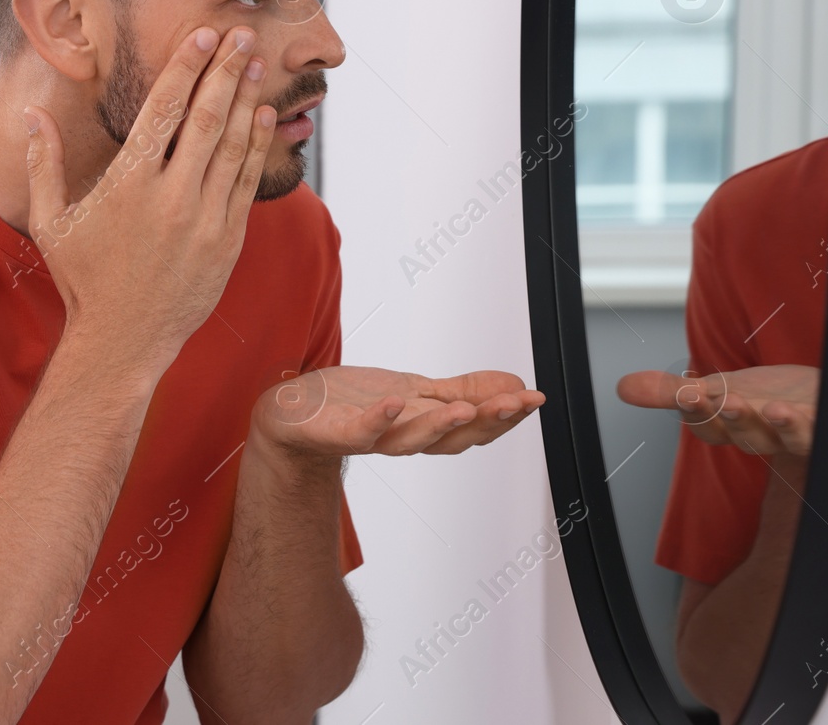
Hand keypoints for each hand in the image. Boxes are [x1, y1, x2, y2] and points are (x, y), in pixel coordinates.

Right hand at [24, 25, 275, 377]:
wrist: (123, 342)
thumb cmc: (83, 281)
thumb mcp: (51, 222)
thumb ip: (44, 164)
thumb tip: (31, 115)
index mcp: (127, 186)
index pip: (162, 111)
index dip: (184, 68)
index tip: (202, 34)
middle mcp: (170, 198)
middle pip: (206, 118)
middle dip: (225, 70)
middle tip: (244, 31)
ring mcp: (204, 220)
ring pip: (233, 145)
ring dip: (247, 99)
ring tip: (256, 62)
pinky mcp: (228, 241)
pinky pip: (247, 181)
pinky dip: (257, 145)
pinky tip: (264, 115)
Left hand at [249, 366, 544, 456]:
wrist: (293, 412)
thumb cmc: (352, 401)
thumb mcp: (415, 388)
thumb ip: (462, 390)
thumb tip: (514, 386)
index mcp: (423, 426)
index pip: (472, 427)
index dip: (505, 416)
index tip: (534, 399)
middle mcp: (401, 437)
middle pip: (450, 438)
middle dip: (485, 421)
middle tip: (514, 404)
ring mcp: (368, 437)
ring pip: (410, 441)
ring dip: (439, 426)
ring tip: (464, 408)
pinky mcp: (335, 431)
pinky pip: (358, 431)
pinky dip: (377, 419)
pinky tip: (394, 403)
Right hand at [616, 365, 818, 455]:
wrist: (815, 400)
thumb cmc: (764, 396)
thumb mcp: (713, 388)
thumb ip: (668, 391)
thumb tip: (621, 388)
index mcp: (728, 427)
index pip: (705, 427)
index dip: (695, 412)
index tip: (685, 393)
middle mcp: (757, 436)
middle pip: (740, 435)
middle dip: (729, 418)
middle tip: (718, 400)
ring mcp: (787, 434)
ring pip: (774, 438)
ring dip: (768, 424)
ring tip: (765, 407)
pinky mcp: (817, 426)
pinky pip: (809, 433)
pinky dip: (799, 424)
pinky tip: (789, 409)